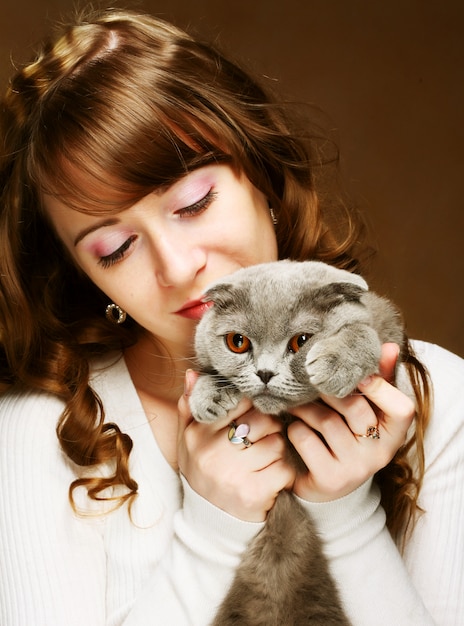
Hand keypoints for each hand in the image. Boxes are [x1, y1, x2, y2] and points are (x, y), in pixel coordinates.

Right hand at [177, 370, 294, 521]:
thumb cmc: (204, 469)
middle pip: (262, 421)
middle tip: (265, 436)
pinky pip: (284, 469)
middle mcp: (212, 453)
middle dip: (270, 427)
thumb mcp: (189, 439)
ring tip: (266, 458)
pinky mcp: (254, 494)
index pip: (239, 403)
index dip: (253, 406)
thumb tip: (194, 374)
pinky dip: (284, 473)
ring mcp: (232, 475)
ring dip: (278, 450)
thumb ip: (191, 406)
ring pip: (277, 444)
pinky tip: (271, 477)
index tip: (255, 413)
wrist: (210, 521)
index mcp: (198, 435)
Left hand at [288, 343, 414, 502]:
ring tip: (296, 403)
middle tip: (309, 382)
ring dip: (305, 408)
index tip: (357, 374)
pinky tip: (293, 427)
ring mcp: (355, 469)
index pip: (402, 408)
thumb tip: (388, 346)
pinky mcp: (329, 479)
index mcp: (393, 435)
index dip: (380, 386)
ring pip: (326, 421)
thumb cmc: (347, 436)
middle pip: (355, 407)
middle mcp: (379, 454)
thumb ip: (378, 379)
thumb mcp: (367, 411)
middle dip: (327, 390)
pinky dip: (295, 428)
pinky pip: (306, 440)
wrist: (326, 486)